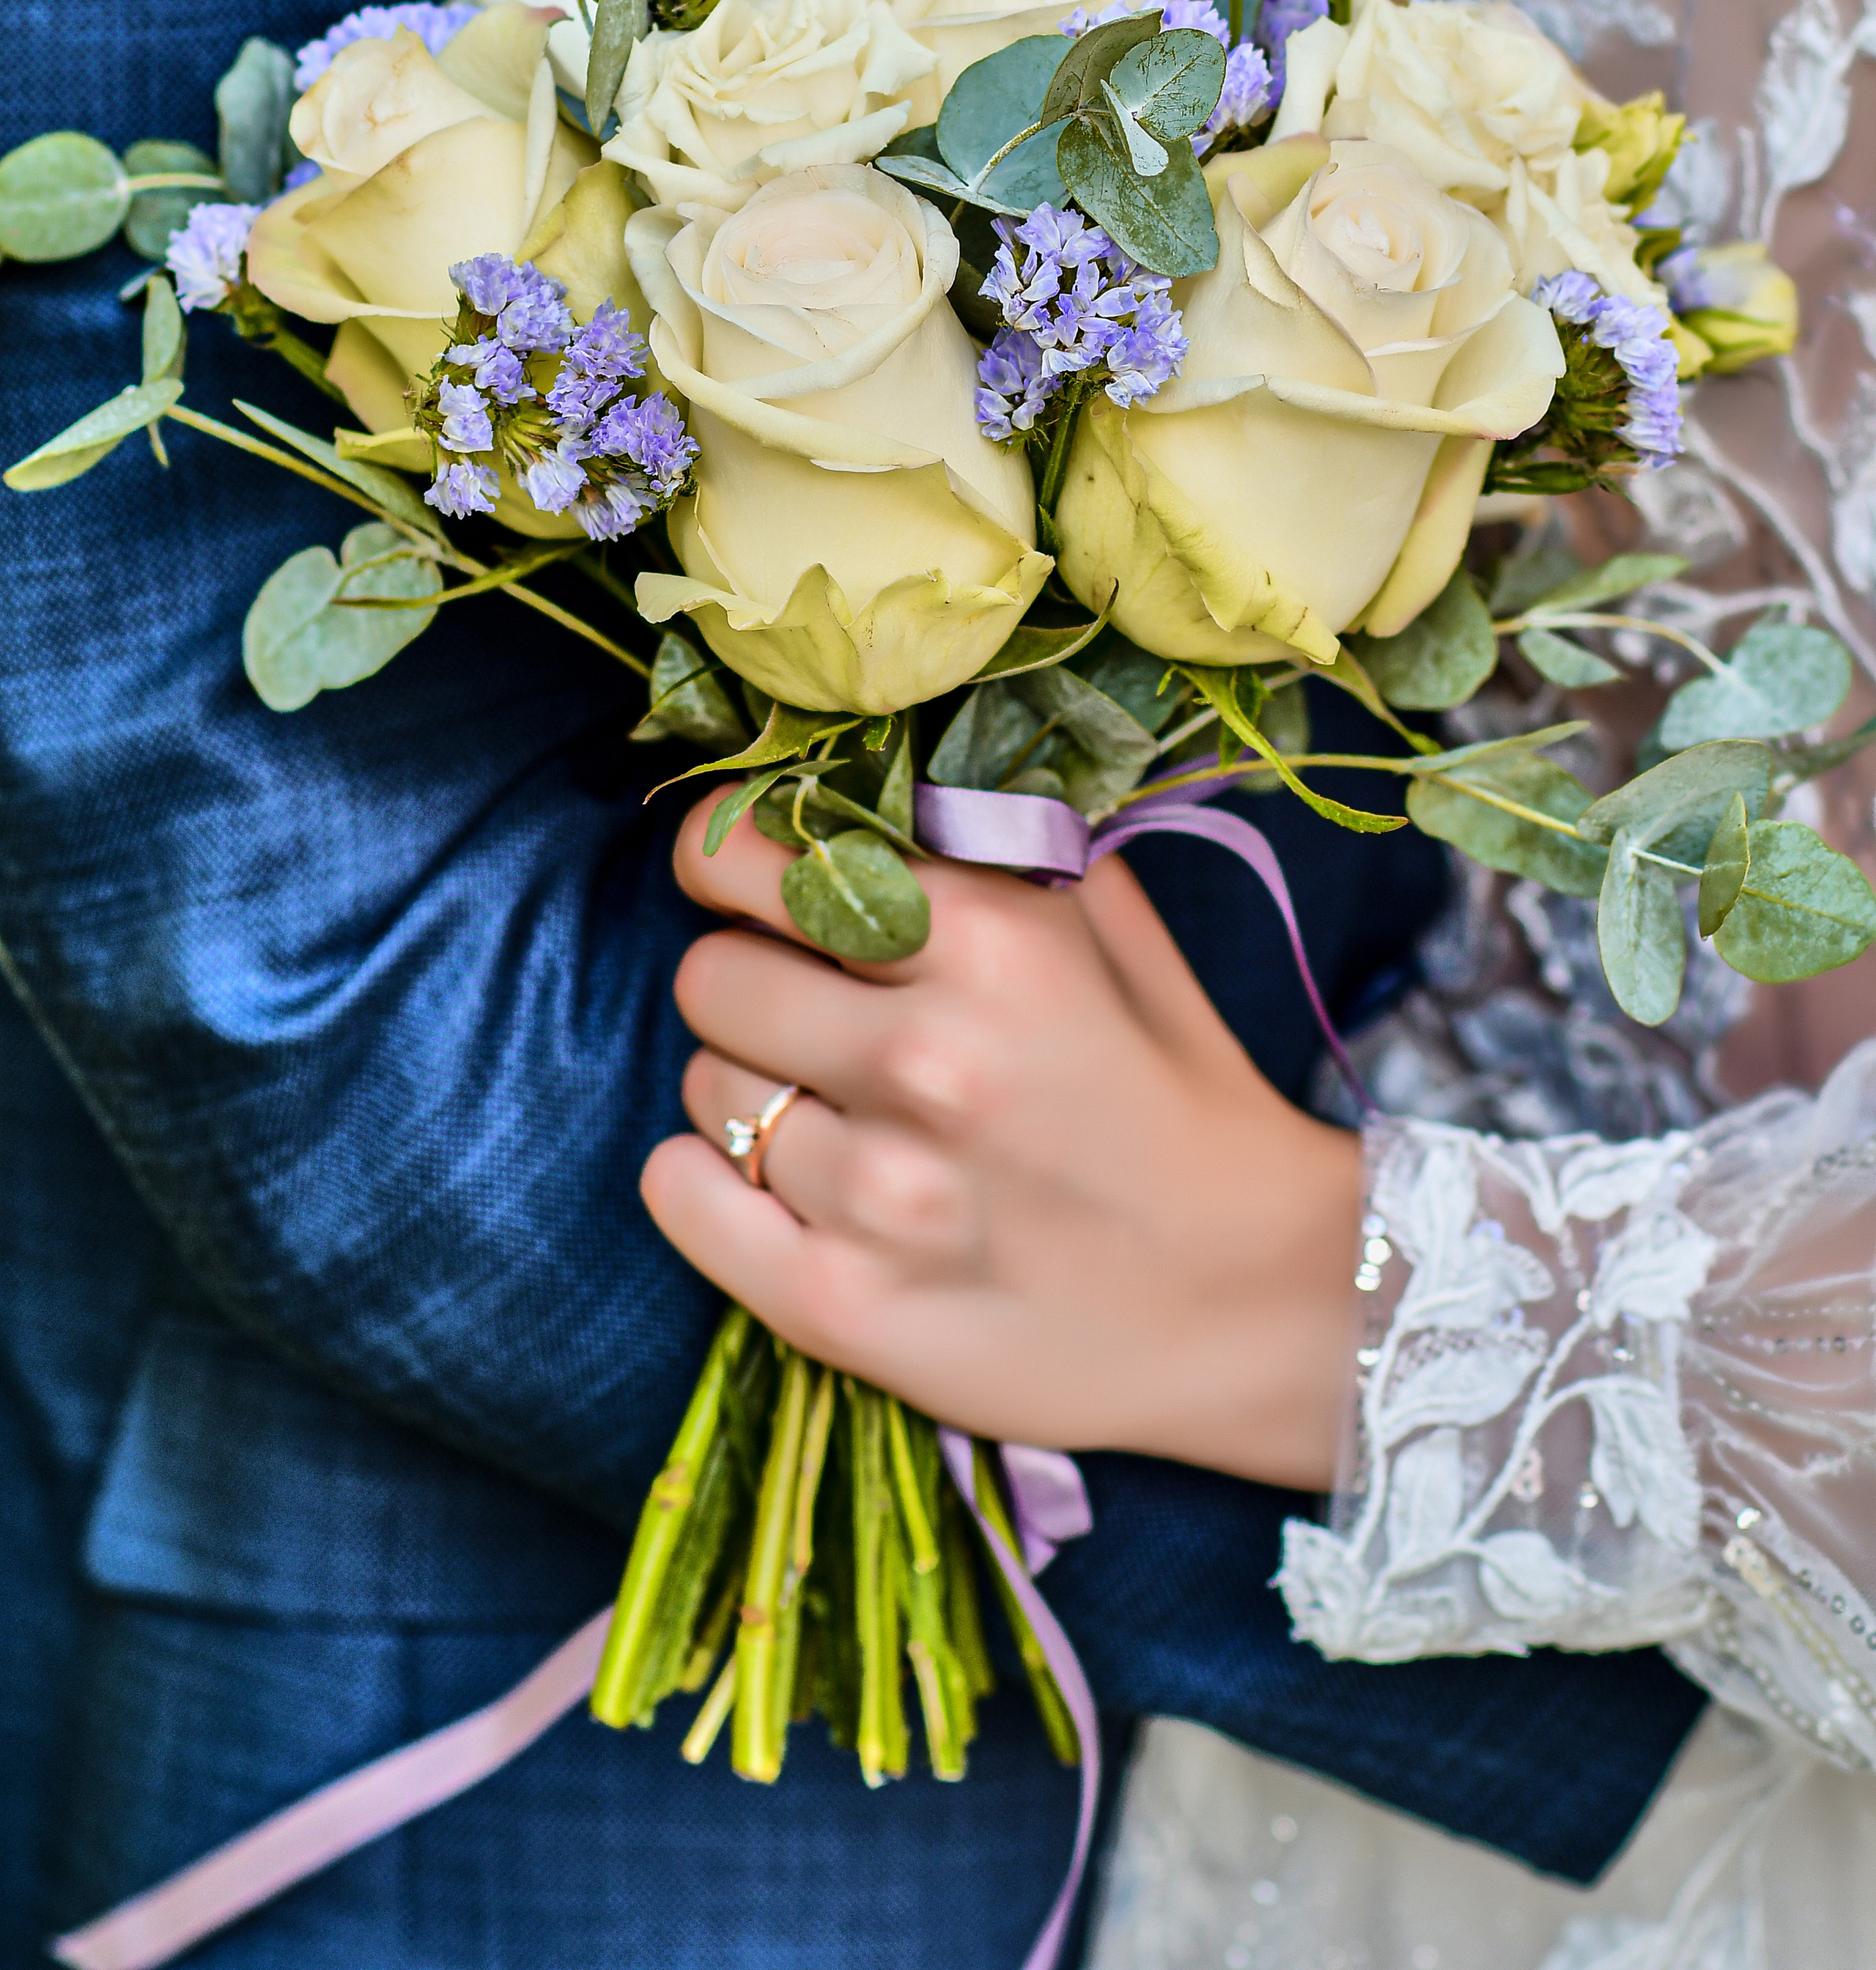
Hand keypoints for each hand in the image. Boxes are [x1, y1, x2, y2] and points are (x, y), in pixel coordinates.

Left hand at [640, 798, 1362, 1488]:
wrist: (1265, 1304)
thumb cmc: (1183, 1103)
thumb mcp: (1115, 937)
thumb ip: (995, 844)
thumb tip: (873, 775)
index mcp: (992, 945)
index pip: (751, 857)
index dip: (730, 863)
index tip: (750, 884)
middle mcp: (927, 1061)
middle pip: (709, 977)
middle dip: (749, 983)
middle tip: (813, 1016)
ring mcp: (880, 1197)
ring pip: (702, 1090)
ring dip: (751, 1092)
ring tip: (840, 1116)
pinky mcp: (842, 1308)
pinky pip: (678, 1198)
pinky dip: (701, 1183)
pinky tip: (769, 1182)